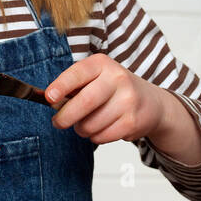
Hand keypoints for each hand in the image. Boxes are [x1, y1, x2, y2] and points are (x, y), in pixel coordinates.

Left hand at [46, 54, 164, 144]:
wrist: (152, 103)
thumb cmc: (113, 89)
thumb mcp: (95, 78)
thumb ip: (73, 86)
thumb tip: (49, 99)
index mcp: (102, 64)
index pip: (78, 73)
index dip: (61, 86)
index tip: (49, 97)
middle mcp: (118, 79)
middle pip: (85, 102)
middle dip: (65, 117)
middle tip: (58, 122)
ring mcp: (128, 101)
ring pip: (90, 124)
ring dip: (81, 129)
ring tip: (85, 123)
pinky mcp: (133, 122)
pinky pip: (101, 136)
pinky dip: (95, 137)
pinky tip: (102, 127)